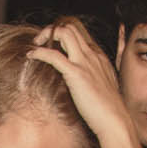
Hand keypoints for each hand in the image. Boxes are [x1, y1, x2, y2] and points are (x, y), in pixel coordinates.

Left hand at [26, 20, 141, 147]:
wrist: (114, 119)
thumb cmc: (107, 108)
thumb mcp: (102, 85)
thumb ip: (92, 76)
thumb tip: (81, 79)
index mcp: (98, 56)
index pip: (79, 32)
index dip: (63, 33)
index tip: (51, 43)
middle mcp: (92, 54)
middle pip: (71, 28)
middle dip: (52, 30)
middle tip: (40, 42)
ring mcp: (85, 62)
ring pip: (64, 33)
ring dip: (46, 35)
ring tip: (35, 45)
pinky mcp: (76, 74)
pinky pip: (54, 55)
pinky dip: (40, 52)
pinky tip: (31, 56)